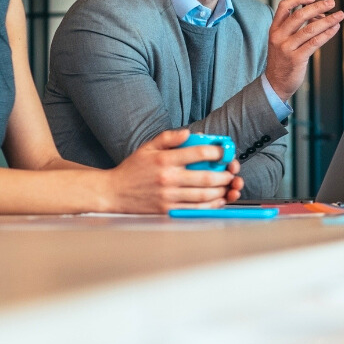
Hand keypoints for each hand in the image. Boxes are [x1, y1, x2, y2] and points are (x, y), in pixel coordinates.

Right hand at [105, 130, 238, 212]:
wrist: (113, 193)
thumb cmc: (133, 169)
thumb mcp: (147, 147)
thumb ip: (168, 138)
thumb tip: (189, 133)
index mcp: (165, 160)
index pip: (199, 153)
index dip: (218, 152)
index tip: (225, 153)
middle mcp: (168, 178)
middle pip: (206, 177)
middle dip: (224, 175)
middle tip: (231, 173)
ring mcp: (168, 196)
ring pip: (204, 195)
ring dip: (221, 191)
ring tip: (227, 186)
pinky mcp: (167, 210)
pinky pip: (195, 209)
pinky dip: (211, 205)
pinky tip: (217, 200)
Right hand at [265, 0, 343, 100]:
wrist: (275, 82)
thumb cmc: (282, 60)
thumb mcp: (283, 41)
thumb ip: (296, 28)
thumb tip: (317, 15)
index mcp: (274, 29)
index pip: (284, 7)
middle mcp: (279, 37)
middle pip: (299, 15)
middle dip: (318, 7)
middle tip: (331, 3)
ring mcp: (287, 48)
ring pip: (310, 29)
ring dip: (327, 20)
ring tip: (338, 16)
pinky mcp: (297, 58)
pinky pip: (315, 42)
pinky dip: (327, 34)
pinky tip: (334, 29)